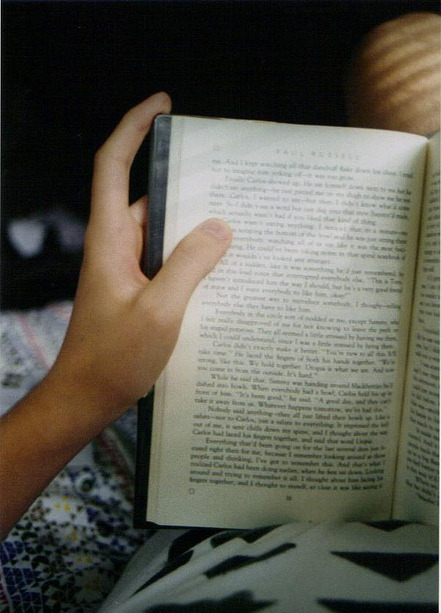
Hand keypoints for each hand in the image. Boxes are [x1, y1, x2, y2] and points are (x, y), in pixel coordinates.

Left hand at [49, 92, 232, 425]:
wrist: (87, 397)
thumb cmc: (113, 358)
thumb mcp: (160, 311)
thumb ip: (190, 265)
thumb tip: (220, 227)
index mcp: (110, 240)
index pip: (114, 167)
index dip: (134, 128)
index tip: (163, 106)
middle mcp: (116, 247)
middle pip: (147, 198)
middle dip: (183, 184)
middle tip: (227, 177)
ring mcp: (126, 270)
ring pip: (162, 233)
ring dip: (192, 227)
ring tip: (236, 223)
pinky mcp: (137, 291)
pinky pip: (167, 262)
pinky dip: (190, 258)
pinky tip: (221, 268)